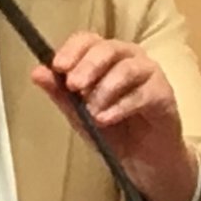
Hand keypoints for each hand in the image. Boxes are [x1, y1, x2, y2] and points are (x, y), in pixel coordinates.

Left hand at [31, 32, 198, 200]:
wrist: (144, 160)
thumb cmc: (114, 131)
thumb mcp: (79, 114)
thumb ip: (60, 94)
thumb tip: (37, 72)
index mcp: (105, 57)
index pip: (87, 40)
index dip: (72, 50)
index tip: (58, 67)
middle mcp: (129, 58)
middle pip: (107, 48)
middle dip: (87, 66)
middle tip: (74, 86)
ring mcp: (149, 74)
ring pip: (126, 68)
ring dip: (104, 89)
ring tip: (92, 111)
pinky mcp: (163, 94)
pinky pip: (142, 94)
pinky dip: (121, 106)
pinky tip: (106, 118)